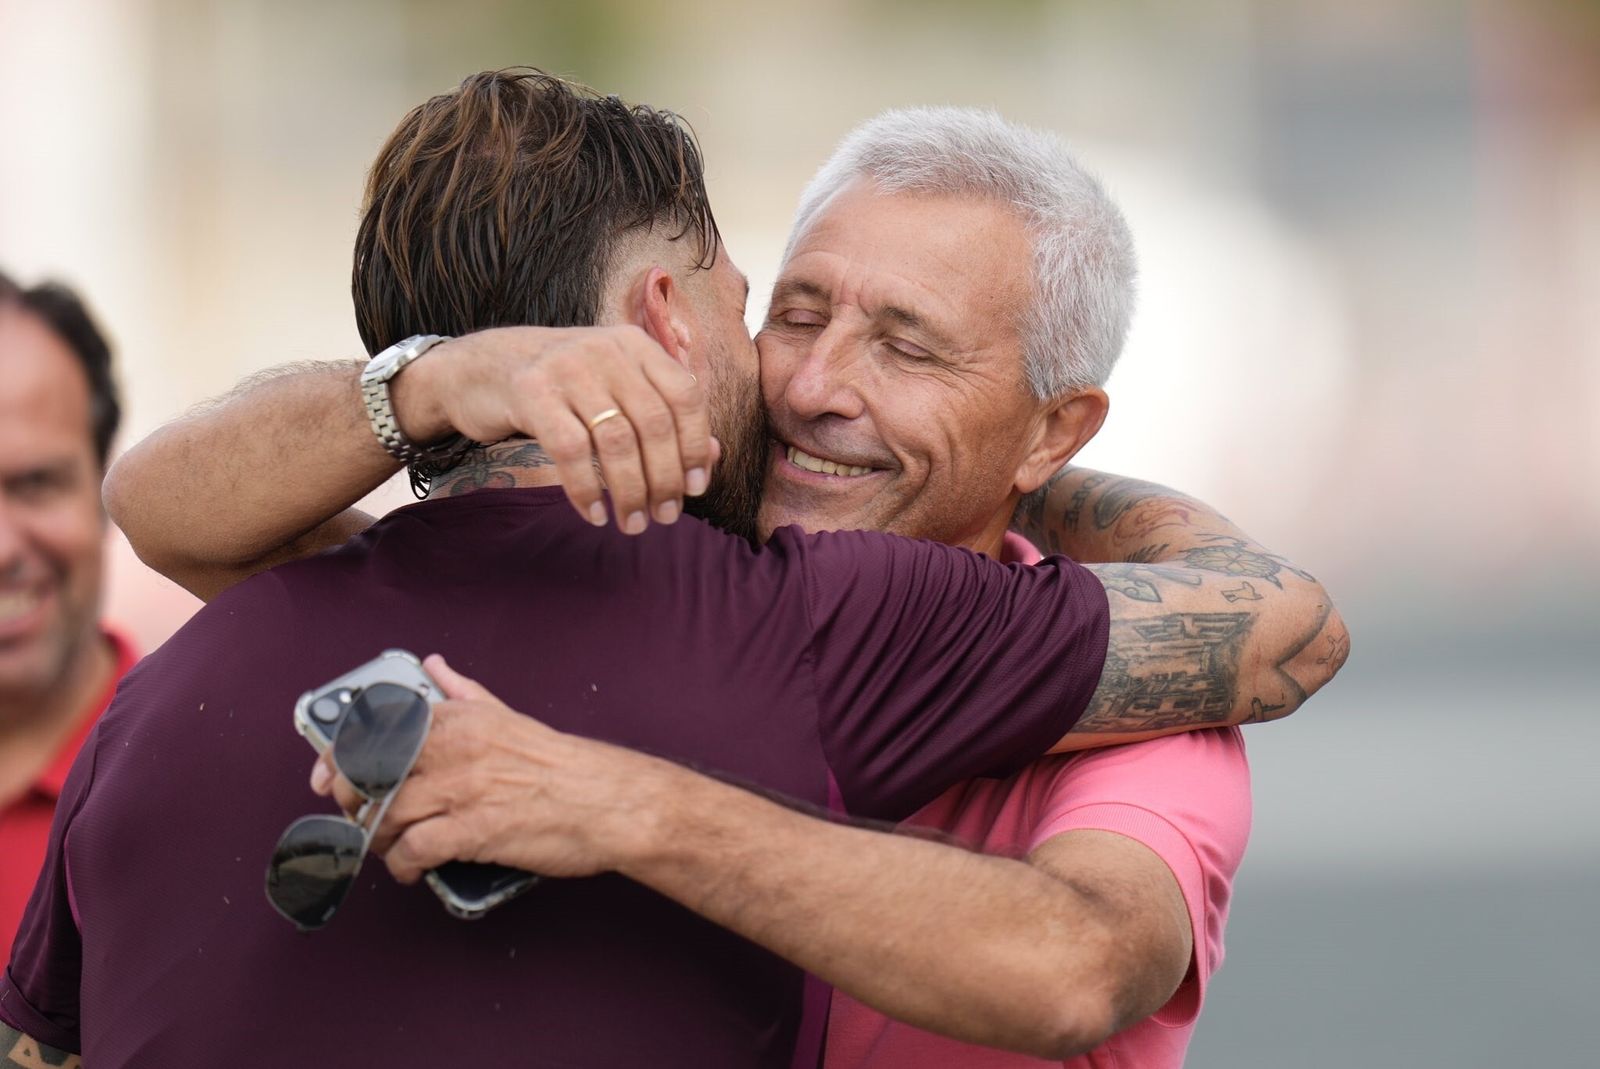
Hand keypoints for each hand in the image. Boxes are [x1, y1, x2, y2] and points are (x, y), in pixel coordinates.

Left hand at [311, 654, 667, 881]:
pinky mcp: (473, 832)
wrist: (606, 801)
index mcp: (458, 718)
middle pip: (371, 777)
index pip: (375, 730)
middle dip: (353, 805)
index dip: (339, 757)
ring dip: (377, 840)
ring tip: (389, 848)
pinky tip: (409, 870)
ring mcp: (461, 791)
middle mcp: (453, 750)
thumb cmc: (560, 764)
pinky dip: (402, 865)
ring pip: (385, 817)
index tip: (327, 778)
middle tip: (359, 820)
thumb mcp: (507, 714)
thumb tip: (434, 665)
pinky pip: (413, 850)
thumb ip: (463, 691)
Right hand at [392, 326, 715, 533]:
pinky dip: (588, 489)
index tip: (695, 488)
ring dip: (630, 491)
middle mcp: (605, 349)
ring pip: (617, 440)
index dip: (696, 446)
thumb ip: (662, 416)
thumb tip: (712, 457)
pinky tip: (595, 513)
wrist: (479, 368)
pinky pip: (572, 451)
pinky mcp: (531, 391)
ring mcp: (567, 367)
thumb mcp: (613, 389)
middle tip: (664, 517)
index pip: (685, 395)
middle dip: (664, 479)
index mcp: (635, 345)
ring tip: (632, 523)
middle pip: (654, 423)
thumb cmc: (560, 387)